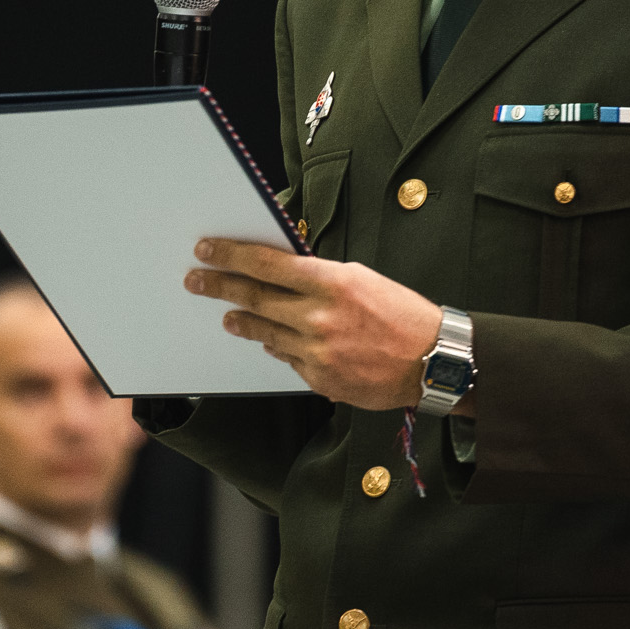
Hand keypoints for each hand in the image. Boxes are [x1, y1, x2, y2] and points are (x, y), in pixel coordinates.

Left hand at [184, 239, 453, 412]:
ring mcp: (318, 350)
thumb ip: (320, 277)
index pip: (267, 264)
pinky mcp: (321, 378)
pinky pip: (288, 359)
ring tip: (228, 316)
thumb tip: (282, 273)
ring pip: (265, 332)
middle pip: (255, 298)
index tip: (206, 250)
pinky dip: (279, 347)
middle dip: (219, 287)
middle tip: (196, 281)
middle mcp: (320, 316)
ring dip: (243, 321)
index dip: (231, 256)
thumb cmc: (402, 314)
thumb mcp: (362, 279)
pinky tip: (275, 341)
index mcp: (332, 282)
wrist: (433, 360)